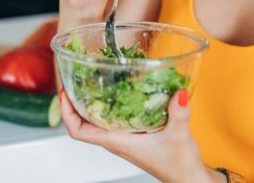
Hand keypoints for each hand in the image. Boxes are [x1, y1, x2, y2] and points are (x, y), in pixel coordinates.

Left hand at [59, 88, 215, 182]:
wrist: (189, 180)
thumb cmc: (179, 166)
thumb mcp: (179, 137)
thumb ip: (179, 115)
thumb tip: (180, 94)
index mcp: (118, 142)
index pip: (79, 131)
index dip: (67, 113)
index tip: (65, 93)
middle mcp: (116, 141)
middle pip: (82, 123)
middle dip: (74, 102)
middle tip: (74, 80)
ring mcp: (123, 139)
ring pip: (96, 121)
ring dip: (89, 104)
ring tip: (89, 82)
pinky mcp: (133, 136)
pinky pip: (111, 120)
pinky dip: (107, 106)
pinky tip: (116, 93)